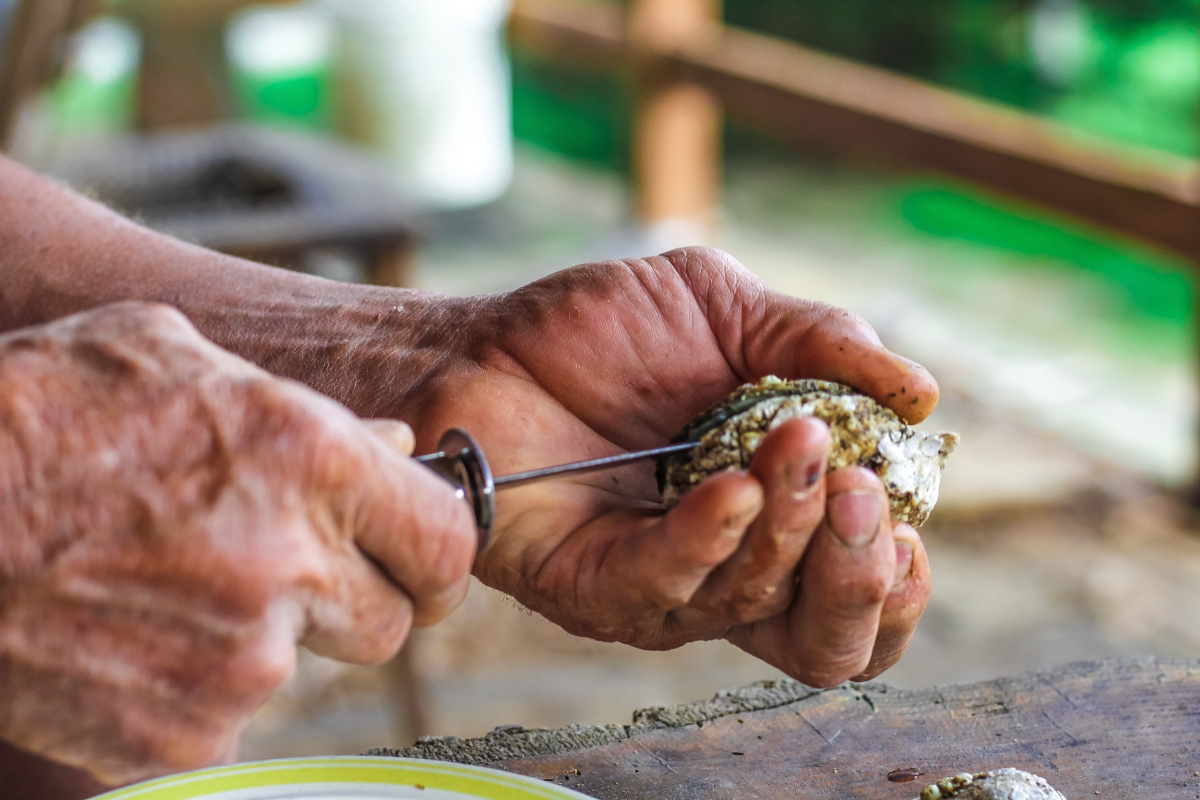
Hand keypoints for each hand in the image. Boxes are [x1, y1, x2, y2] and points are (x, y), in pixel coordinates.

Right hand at [0, 303, 475, 785]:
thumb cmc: (35, 412)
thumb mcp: (173, 356)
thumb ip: (306, 408)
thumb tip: (392, 449)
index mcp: (311, 460)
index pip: (447, 541)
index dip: (432, 554)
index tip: (413, 560)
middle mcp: (291, 566)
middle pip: (390, 624)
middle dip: (351, 603)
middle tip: (281, 573)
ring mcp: (238, 662)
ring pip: (298, 669)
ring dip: (256, 639)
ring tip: (166, 586)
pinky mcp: (180, 735)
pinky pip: (222, 719)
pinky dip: (188, 690)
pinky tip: (127, 636)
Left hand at [405, 247, 935, 685]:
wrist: (489, 341)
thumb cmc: (604, 333)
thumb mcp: (728, 311)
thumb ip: (822, 345)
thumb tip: (922, 396)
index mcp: (774, 513)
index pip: (859, 588)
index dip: (897, 574)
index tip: (905, 508)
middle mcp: (727, 567)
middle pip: (826, 638)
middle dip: (859, 574)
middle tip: (858, 490)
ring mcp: (662, 585)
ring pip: (754, 605)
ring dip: (790, 526)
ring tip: (792, 442)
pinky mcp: (593, 588)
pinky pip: (667, 585)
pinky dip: (711, 536)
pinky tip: (732, 483)